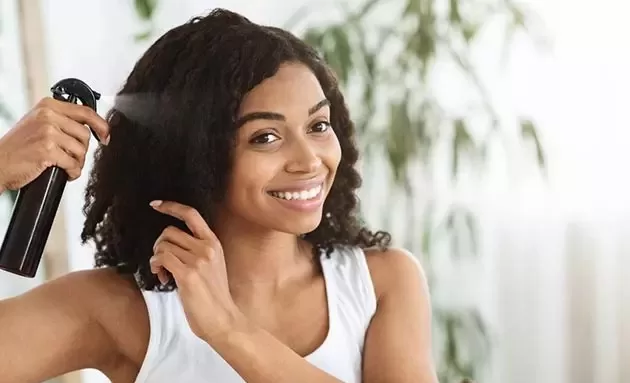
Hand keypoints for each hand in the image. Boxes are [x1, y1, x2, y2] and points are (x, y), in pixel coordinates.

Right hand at [0, 97, 109, 191]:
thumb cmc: (18, 146)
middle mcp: (48, 116)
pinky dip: (72, 172)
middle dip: (82, 149)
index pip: (85, 112)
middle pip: (85, 134)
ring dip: (77, 162)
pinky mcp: (47, 150)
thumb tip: (90, 127)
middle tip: (72, 157)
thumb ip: (61, 120)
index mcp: (48, 106)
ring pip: (81, 150)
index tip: (106, 136)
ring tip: (65, 165)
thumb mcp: (38, 123)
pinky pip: (73, 164)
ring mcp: (47, 132)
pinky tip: (65, 173)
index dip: (101, 125)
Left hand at [149, 200, 246, 341]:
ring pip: (162, 245)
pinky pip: (160, 259)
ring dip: (156, 259)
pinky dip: (156, 267)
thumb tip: (170, 242)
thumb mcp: (212, 265)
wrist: (222, 319)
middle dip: (159, 244)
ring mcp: (198, 261)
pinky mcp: (187, 275)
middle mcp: (206, 248)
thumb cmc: (213, 295)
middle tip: (162, 262)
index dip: (171, 206)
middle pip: (169, 231)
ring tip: (164, 273)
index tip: (155, 205)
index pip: (191, 214)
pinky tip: (163, 278)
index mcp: (213, 242)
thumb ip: (197, 249)